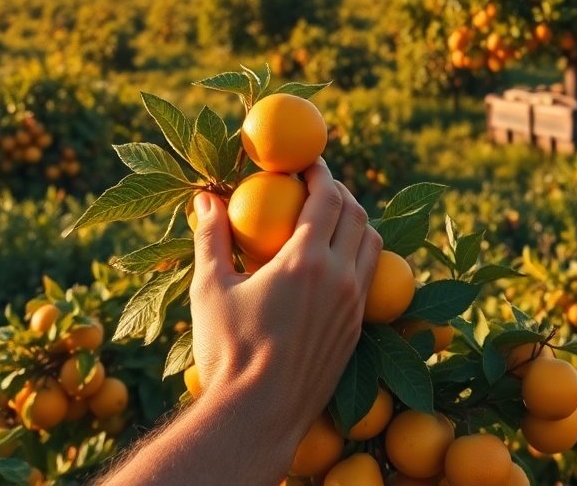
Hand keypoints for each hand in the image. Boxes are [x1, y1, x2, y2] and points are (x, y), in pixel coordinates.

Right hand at [188, 158, 379, 433]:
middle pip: (356, 213)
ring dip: (355, 221)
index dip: (319, 171)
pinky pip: (370, 276)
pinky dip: (358, 254)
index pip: (327, 197)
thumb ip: (211, 237)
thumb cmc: (227, 352)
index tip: (305, 162)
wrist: (258, 416)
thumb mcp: (211, 290)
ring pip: (372, 243)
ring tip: (327, 218)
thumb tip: (204, 197)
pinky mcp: (356, 328)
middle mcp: (339, 277)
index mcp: (305, 261)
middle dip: (339, 190)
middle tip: (314, 185)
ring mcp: (353, 304)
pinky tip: (333, 260)